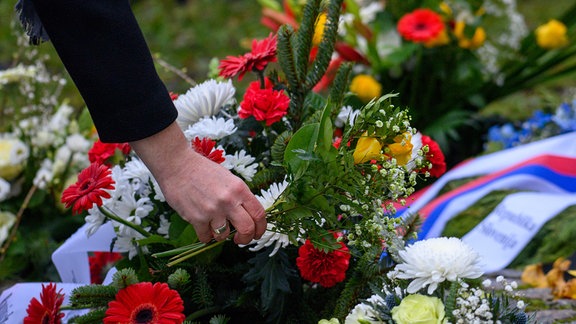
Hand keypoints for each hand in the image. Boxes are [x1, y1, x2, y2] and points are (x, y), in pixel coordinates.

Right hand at [130, 122, 265, 243]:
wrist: (177, 165)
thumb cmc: (202, 170)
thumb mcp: (228, 179)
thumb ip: (239, 196)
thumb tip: (248, 216)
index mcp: (240, 189)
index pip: (259, 213)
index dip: (261, 228)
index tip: (257, 233)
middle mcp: (229, 200)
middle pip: (247, 228)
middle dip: (246, 239)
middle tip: (240, 239)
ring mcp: (213, 210)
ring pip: (224, 236)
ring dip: (221, 235)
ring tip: (215, 227)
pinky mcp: (196, 218)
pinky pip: (206, 237)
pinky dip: (205, 236)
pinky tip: (203, 228)